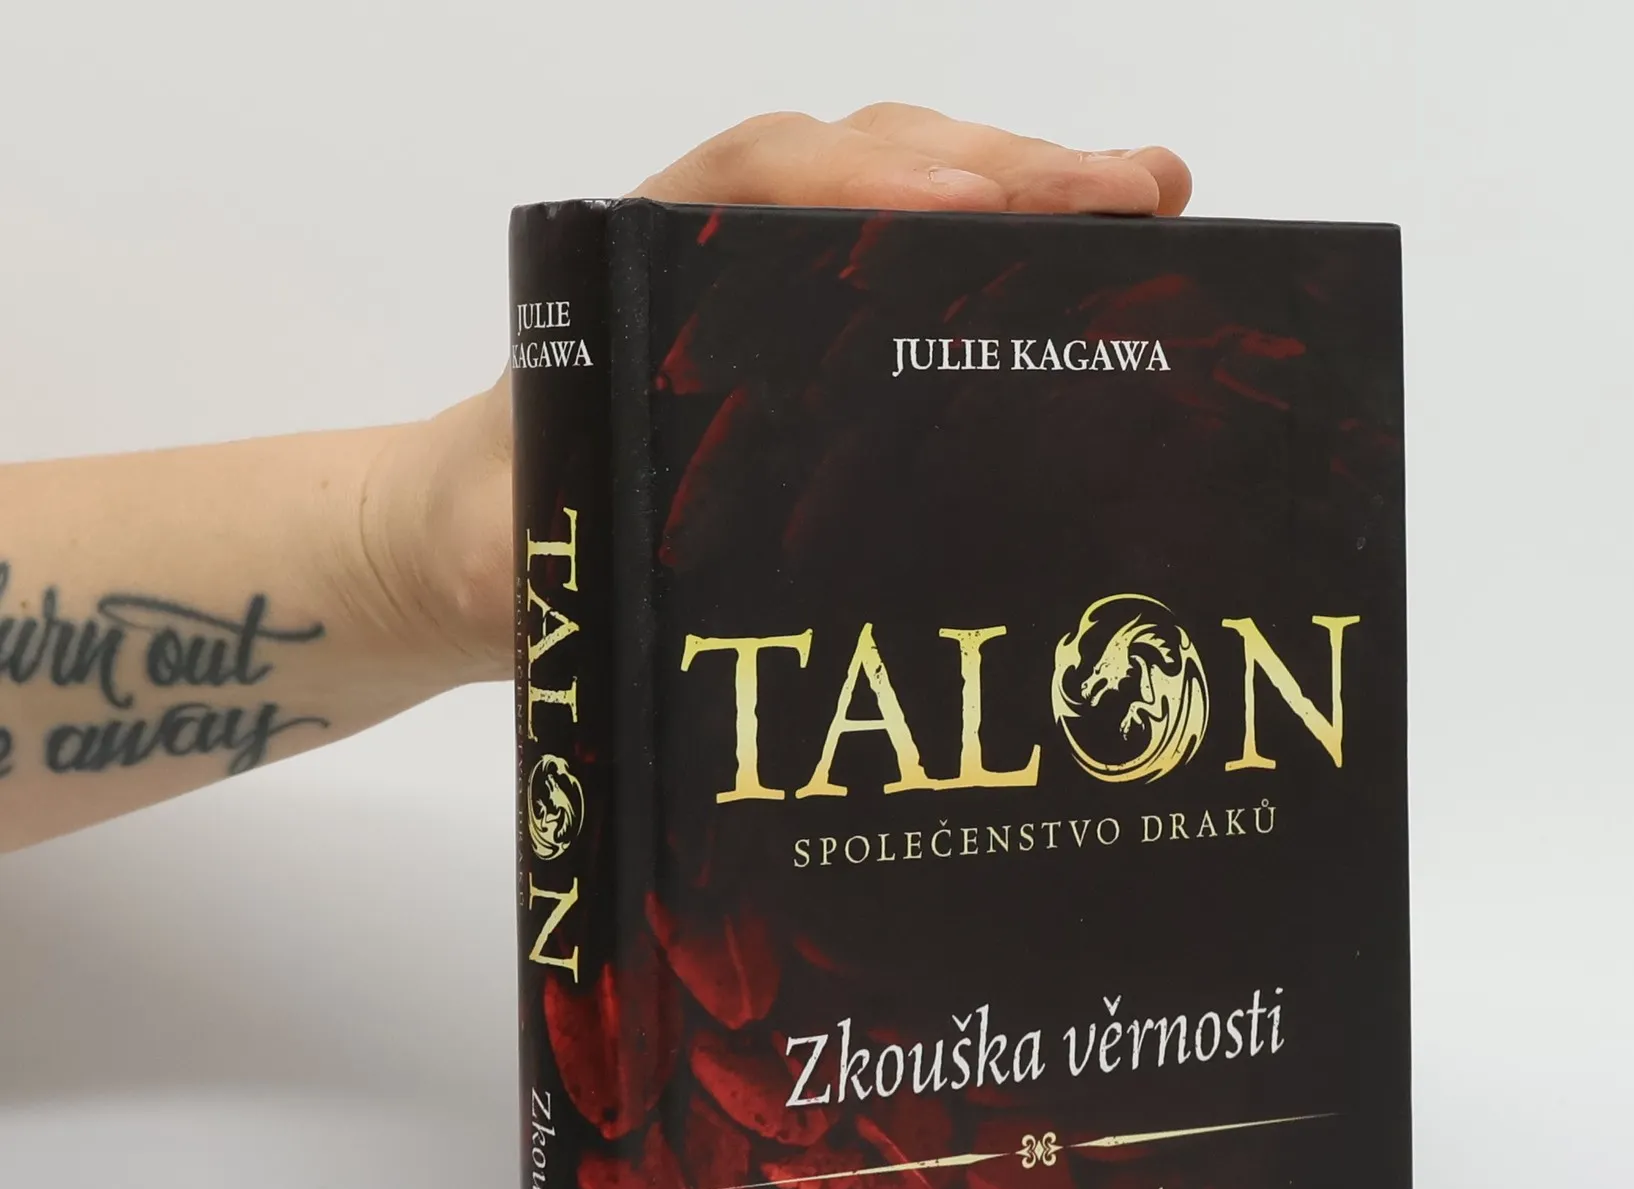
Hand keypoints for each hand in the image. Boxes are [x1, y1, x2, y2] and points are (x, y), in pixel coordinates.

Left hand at [382, 107, 1192, 680]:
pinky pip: (913, 241)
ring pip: (902, 182)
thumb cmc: (502, 539)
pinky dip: (1006, 230)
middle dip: (997, 170)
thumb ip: (534, 551)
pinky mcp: (807, 316)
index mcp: (630, 287)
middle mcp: (709, 249)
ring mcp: (767, 271)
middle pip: (860, 166)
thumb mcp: (506, 552)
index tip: (959, 208)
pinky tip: (1096, 238)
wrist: (472, 541)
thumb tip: (572, 562)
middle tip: (1127, 193)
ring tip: (1146, 197)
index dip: (859, 188)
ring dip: (1023, 182)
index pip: (753, 189)